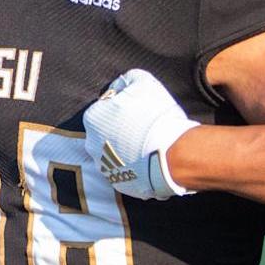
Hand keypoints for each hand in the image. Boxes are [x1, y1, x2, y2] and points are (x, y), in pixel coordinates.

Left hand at [82, 69, 199, 199]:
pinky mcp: (120, 184)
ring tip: (149, 144)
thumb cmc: (156, 116)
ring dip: (127, 149)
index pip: (103, 109)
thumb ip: (126, 79)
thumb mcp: (143, 81)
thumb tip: (119, 85)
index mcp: (93, 119)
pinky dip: (135, 166)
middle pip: (106, 133)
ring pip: (114, 154)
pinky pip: (126, 171)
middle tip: (143, 126)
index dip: (121, 107)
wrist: (172, 155)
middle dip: (121, 129)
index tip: (137, 110)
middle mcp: (92, 145)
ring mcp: (105, 168)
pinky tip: (151, 160)